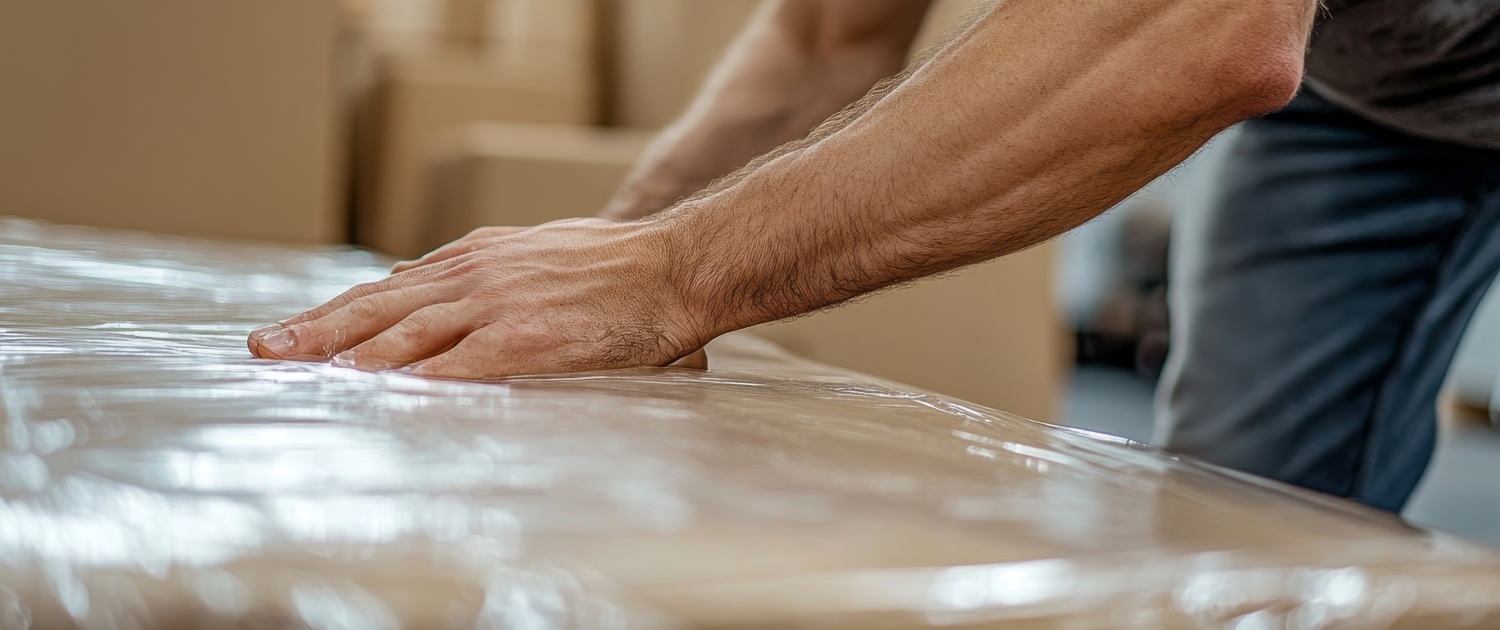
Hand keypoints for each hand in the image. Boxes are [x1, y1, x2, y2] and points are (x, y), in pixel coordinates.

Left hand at [247, 219, 709, 377]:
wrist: (673, 265)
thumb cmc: (617, 267)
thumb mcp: (538, 255)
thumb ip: (490, 278)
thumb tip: (446, 301)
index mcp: (477, 258)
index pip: (391, 288)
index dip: (340, 312)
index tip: (299, 331)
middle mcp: (475, 276)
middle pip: (379, 306)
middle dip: (318, 329)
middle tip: (267, 349)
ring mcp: (496, 306)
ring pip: (404, 333)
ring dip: (348, 356)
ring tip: (303, 374)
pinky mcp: (524, 339)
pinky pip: (456, 366)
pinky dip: (414, 381)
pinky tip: (382, 398)